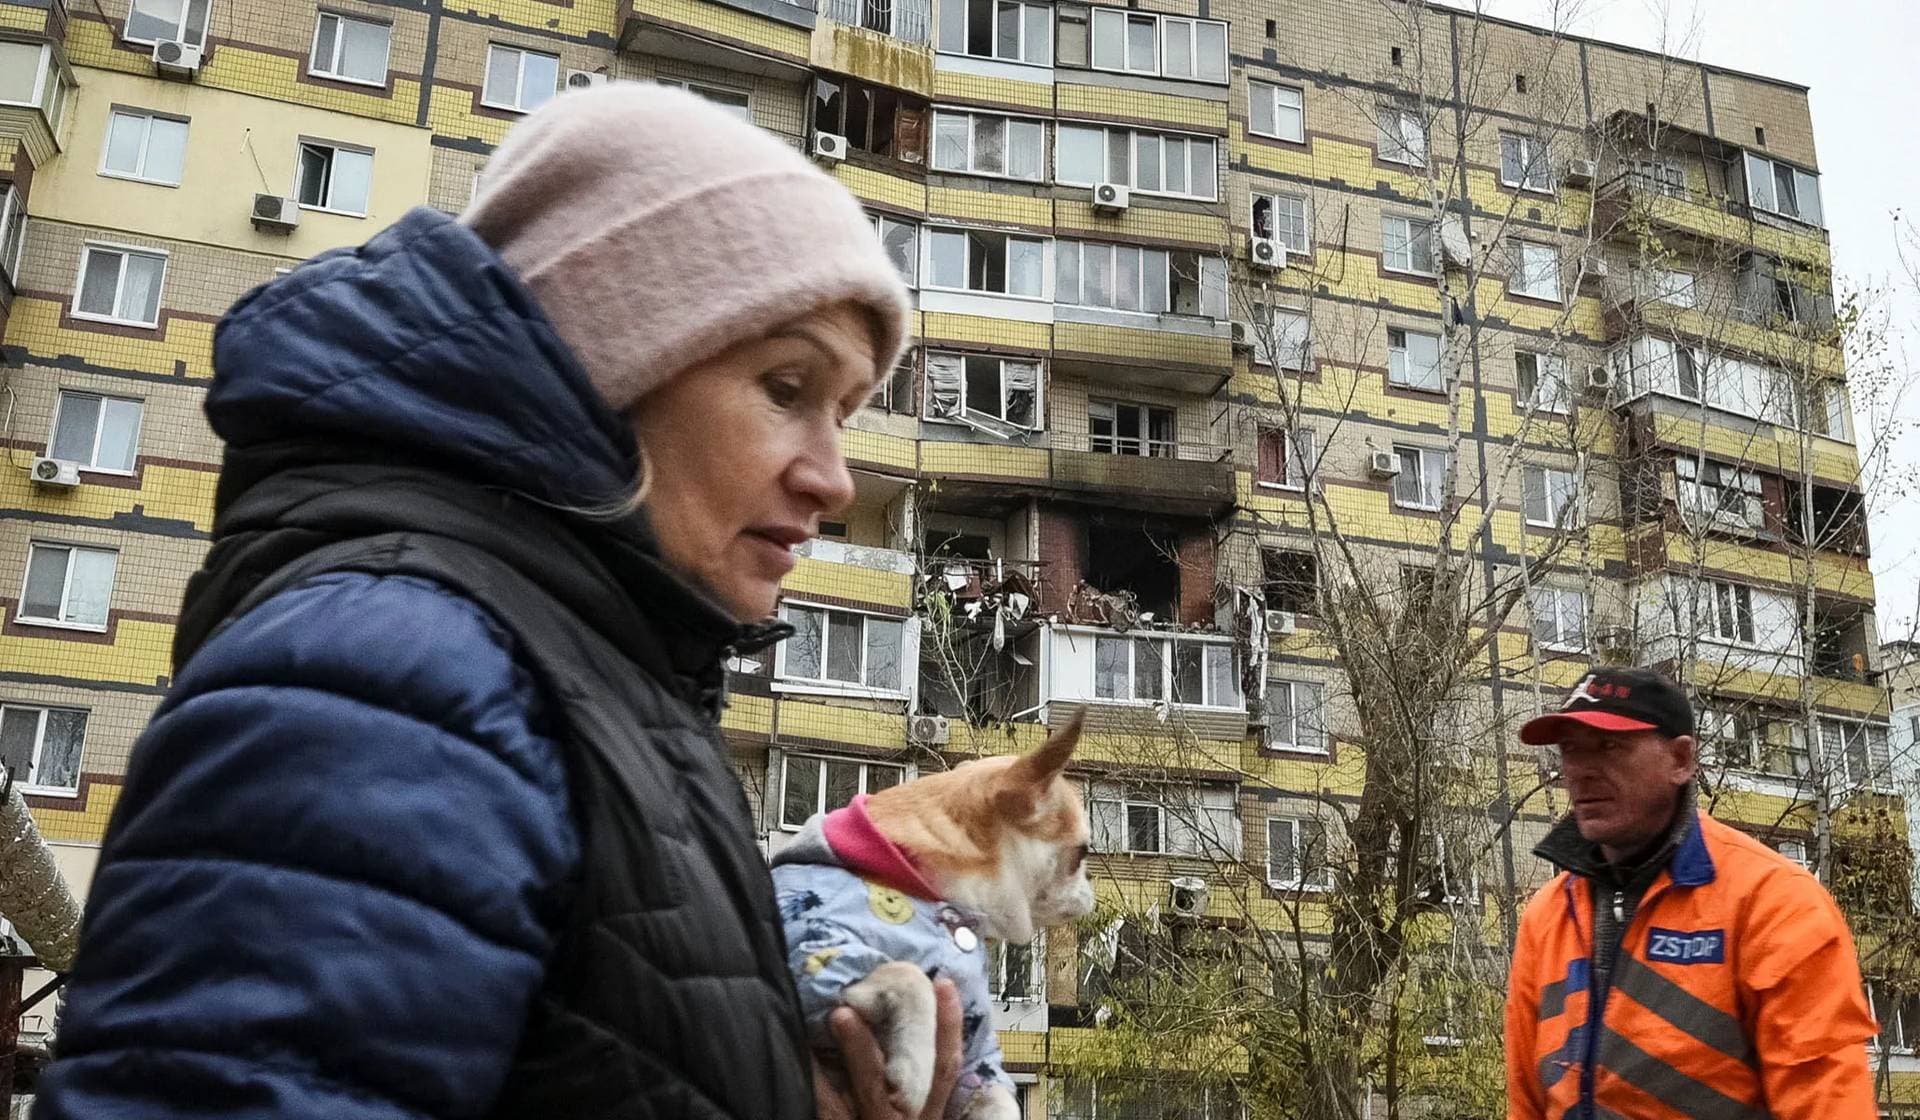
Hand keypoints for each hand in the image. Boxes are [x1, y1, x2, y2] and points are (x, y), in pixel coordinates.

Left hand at [815, 977, 962, 1119]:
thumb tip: (914, 1038)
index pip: (947, 1068)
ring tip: (843, 1014)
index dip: (948, 1026)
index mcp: (928, 1116)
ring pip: (874, 1090)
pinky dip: (818, 1082)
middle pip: (919, 1074)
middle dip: (912, 1029)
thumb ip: (916, 1090)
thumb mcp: (913, 1119)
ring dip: (859, 1049)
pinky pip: (830, 1111)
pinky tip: (806, 1055)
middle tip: (897, 990)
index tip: (943, 984)